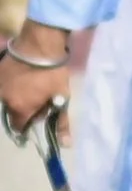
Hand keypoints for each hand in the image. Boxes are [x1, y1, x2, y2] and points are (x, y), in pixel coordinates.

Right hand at [3, 21, 73, 141]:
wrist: (40, 46)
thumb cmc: (53, 73)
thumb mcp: (62, 97)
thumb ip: (61, 122)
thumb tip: (65, 144)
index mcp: (20, 109)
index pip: (19, 127)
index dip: (28, 125)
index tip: (37, 118)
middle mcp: (4, 100)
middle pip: (13, 112)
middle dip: (24, 109)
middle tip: (38, 99)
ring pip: (7, 98)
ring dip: (17, 96)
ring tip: (31, 86)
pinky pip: (4, 85)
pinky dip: (12, 85)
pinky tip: (23, 77)